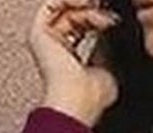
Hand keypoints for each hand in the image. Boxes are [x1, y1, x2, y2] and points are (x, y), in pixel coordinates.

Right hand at [29, 0, 120, 126]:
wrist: (77, 103)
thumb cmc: (92, 97)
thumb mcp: (109, 65)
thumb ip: (107, 42)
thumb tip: (111, 20)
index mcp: (71, 60)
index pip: (85, 28)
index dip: (100, 17)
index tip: (114, 16)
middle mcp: (57, 50)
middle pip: (76, 16)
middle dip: (94, 9)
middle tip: (109, 10)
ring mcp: (46, 41)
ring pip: (66, 9)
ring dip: (87, 7)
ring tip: (100, 10)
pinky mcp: (38, 34)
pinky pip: (51, 5)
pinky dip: (68, 0)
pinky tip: (86, 4)